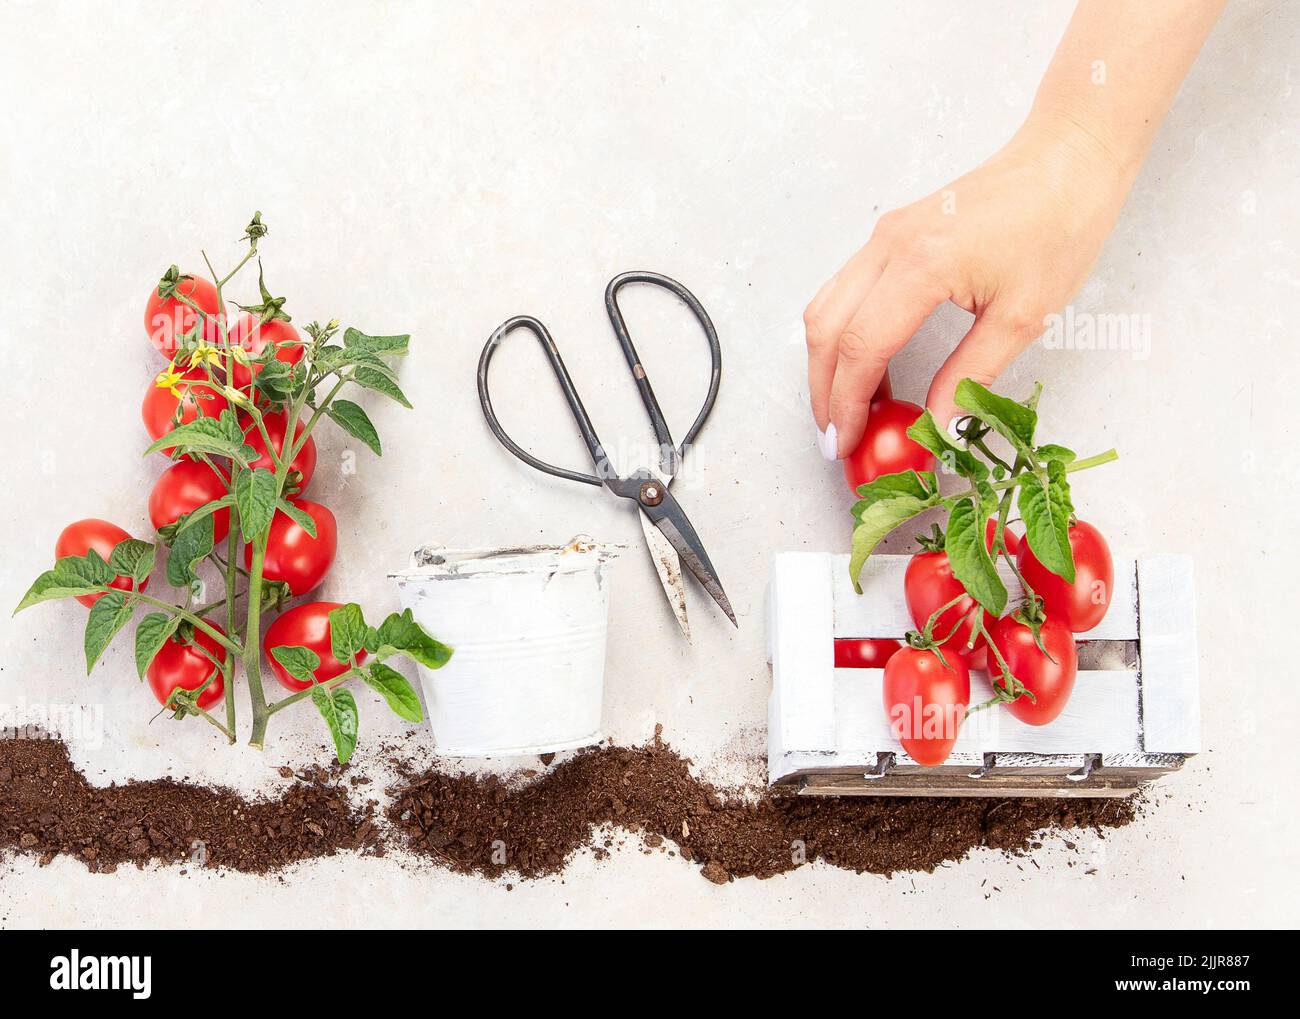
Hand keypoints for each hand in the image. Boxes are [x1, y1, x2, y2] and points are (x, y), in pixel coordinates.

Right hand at [805, 118, 1128, 458]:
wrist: (1069, 159)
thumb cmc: (1059, 226)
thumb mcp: (1023, 317)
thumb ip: (970, 376)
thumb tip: (939, 427)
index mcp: (921, 265)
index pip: (860, 348)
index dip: (847, 404)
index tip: (848, 444)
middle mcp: (890, 245)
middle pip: (826, 330)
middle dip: (824, 390)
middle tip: (839, 437)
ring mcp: (885, 235)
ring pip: (826, 308)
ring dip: (828, 363)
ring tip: (850, 408)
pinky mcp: (892, 234)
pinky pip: (845, 291)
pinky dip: (844, 334)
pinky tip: (869, 367)